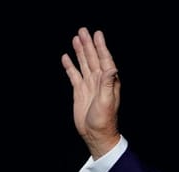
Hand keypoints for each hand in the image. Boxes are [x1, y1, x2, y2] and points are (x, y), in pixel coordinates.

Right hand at [61, 27, 121, 158]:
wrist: (95, 134)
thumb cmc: (104, 120)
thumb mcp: (106, 101)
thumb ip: (107, 83)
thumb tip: (112, 68)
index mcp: (107, 82)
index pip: (105, 60)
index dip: (101, 47)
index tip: (97, 34)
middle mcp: (98, 81)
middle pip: (93, 58)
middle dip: (88, 44)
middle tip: (83, 31)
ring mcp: (89, 85)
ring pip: (84, 64)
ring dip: (80, 51)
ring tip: (76, 38)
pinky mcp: (79, 91)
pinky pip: (74, 75)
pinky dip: (70, 66)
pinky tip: (66, 57)